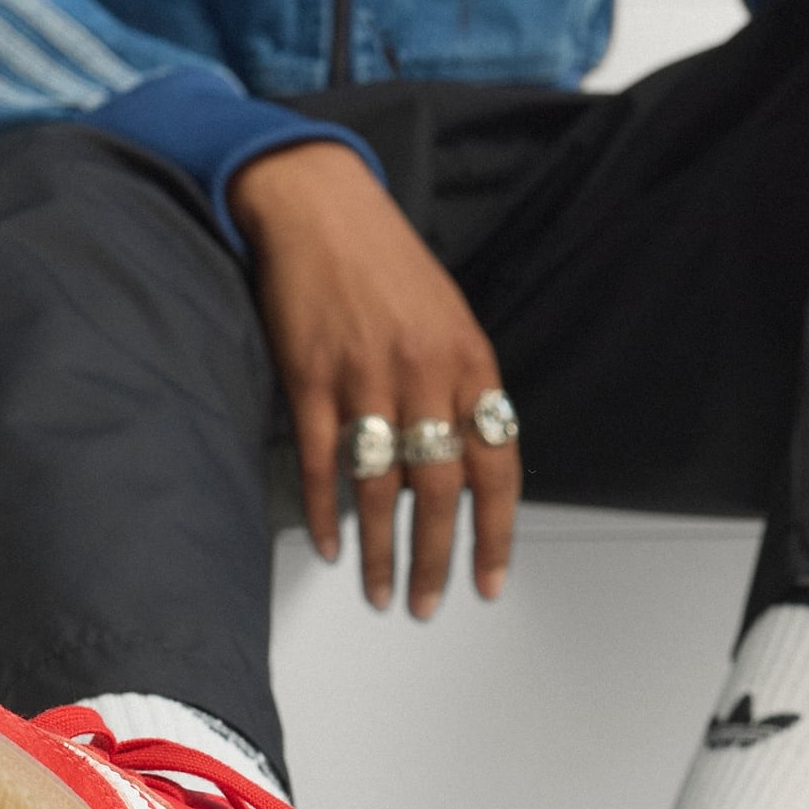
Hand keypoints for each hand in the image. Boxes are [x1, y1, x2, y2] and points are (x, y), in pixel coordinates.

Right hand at [230, 141, 519, 618]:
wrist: (319, 203)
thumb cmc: (386, 263)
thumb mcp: (449, 319)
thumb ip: (463, 391)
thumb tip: (467, 469)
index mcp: (470, 362)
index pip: (497, 466)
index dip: (495, 533)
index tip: (489, 582)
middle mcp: (425, 374)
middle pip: (438, 490)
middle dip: (434, 560)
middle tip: (425, 604)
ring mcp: (365, 377)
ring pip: (380, 488)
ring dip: (381, 551)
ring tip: (380, 592)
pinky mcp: (310, 377)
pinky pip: (322, 462)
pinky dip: (326, 511)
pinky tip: (333, 545)